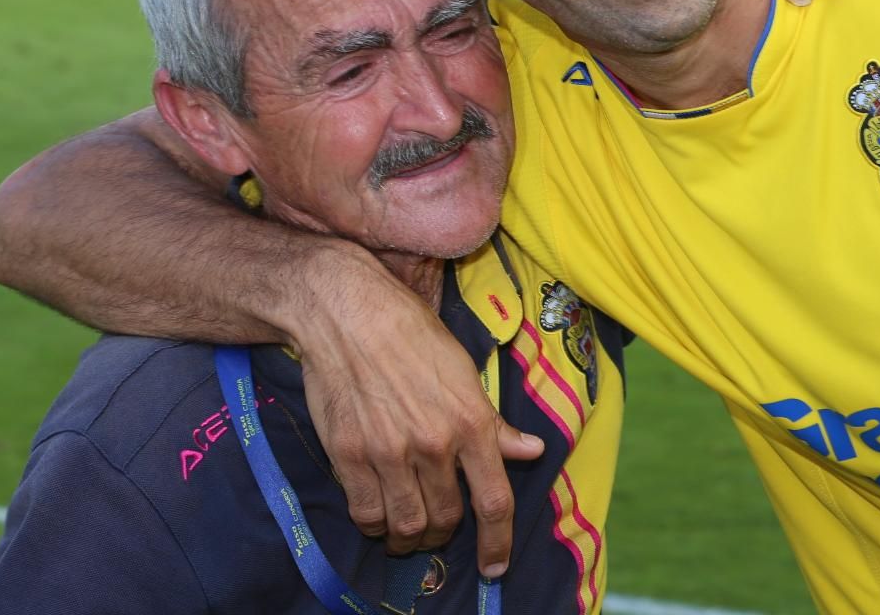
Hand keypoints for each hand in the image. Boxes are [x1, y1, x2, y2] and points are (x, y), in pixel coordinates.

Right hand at [292, 260, 542, 578]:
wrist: (347, 314)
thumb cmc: (411, 335)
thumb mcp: (465, 372)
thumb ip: (495, 423)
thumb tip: (532, 451)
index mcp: (470, 421)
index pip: (493, 501)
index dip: (498, 542)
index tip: (497, 566)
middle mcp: (433, 443)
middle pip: (448, 518)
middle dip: (448, 532)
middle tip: (442, 526)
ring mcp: (388, 452)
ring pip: (406, 525)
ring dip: (411, 537)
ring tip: (410, 531)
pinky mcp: (348, 456)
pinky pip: (365, 513)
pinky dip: (375, 524)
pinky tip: (379, 515)